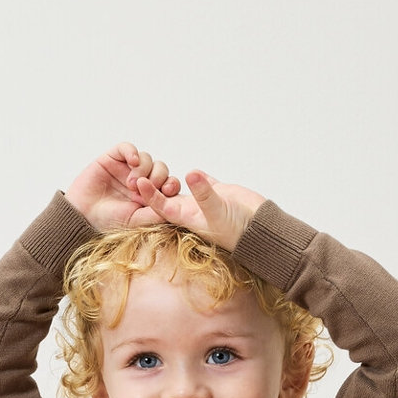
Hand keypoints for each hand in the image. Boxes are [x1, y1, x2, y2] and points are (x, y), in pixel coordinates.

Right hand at [66, 143, 178, 231]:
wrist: (83, 216)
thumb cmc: (110, 222)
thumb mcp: (139, 221)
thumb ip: (157, 211)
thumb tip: (176, 204)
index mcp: (149, 196)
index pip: (168, 183)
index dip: (172, 184)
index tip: (168, 190)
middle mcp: (140, 180)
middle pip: (160, 168)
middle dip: (157, 176)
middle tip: (146, 188)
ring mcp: (126, 168)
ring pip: (146, 158)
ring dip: (143, 169)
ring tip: (131, 184)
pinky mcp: (112, 158)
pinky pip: (127, 147)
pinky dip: (132, 151)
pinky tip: (132, 161)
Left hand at [124, 167, 265, 251]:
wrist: (261, 230)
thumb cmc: (238, 229)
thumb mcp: (219, 212)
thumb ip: (205, 194)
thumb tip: (190, 173)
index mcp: (188, 217)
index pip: (162, 206)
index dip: (149, 195)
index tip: (137, 181)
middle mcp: (193, 210)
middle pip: (167, 197)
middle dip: (153, 187)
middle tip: (136, 170)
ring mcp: (205, 201)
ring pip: (183, 188)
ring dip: (171, 180)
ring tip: (155, 167)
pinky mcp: (219, 192)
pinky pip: (203, 183)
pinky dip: (197, 177)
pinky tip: (190, 172)